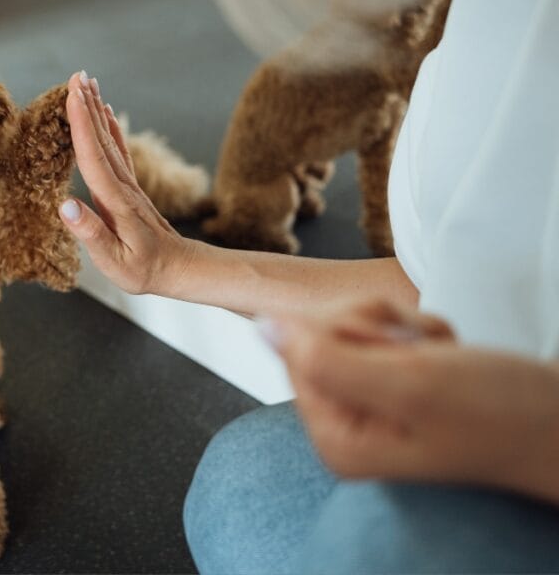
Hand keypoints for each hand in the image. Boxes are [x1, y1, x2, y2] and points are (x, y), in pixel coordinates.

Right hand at [57, 71, 191, 294]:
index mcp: (114, 201)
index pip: (92, 156)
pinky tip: (107, 114)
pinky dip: (110, 128)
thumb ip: (90, 233)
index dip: (81, 124)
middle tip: (77, 76)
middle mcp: (122, 186)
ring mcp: (128, 184)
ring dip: (97, 111)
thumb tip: (65, 205)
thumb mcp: (114, 261)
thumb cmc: (144, 270)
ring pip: (109, 139)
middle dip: (88, 106)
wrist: (179, 269)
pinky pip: (118, 150)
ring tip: (87, 85)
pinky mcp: (130, 188)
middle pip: (101, 139)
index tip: (72, 95)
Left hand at [263, 301, 558, 503]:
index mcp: (336, 438)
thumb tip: (262, 326)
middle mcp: (346, 423)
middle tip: (420, 350)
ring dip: (403, 327)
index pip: (296, 349)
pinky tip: (449, 353)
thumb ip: (326, 359)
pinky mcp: (395, 382)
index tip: (391, 347)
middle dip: (377, 327)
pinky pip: (386, 330)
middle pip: (320, 334)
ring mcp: (370, 402)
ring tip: (440, 354)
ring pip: (354, 325)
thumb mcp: (408, 384)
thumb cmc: (501, 413)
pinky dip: (422, 331)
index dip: (343, 331)